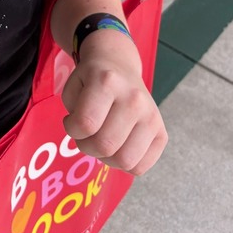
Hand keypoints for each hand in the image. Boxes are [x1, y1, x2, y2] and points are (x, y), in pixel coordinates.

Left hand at [61, 31, 166, 175]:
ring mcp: (151, 117)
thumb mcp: (74, 85)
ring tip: (101, 141)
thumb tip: (87, 138)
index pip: (86, 123)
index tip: (71, 121)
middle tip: (85, 135)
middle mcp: (134, 99)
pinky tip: (117, 147)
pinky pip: (140, 167)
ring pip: (125, 161)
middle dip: (87, 146)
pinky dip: (123, 165)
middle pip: (105, 145)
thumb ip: (73, 112)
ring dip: (105, 158)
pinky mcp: (162, 133)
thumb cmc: (92, 79)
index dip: (71, 129)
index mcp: (108, 82)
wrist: (119, 65)